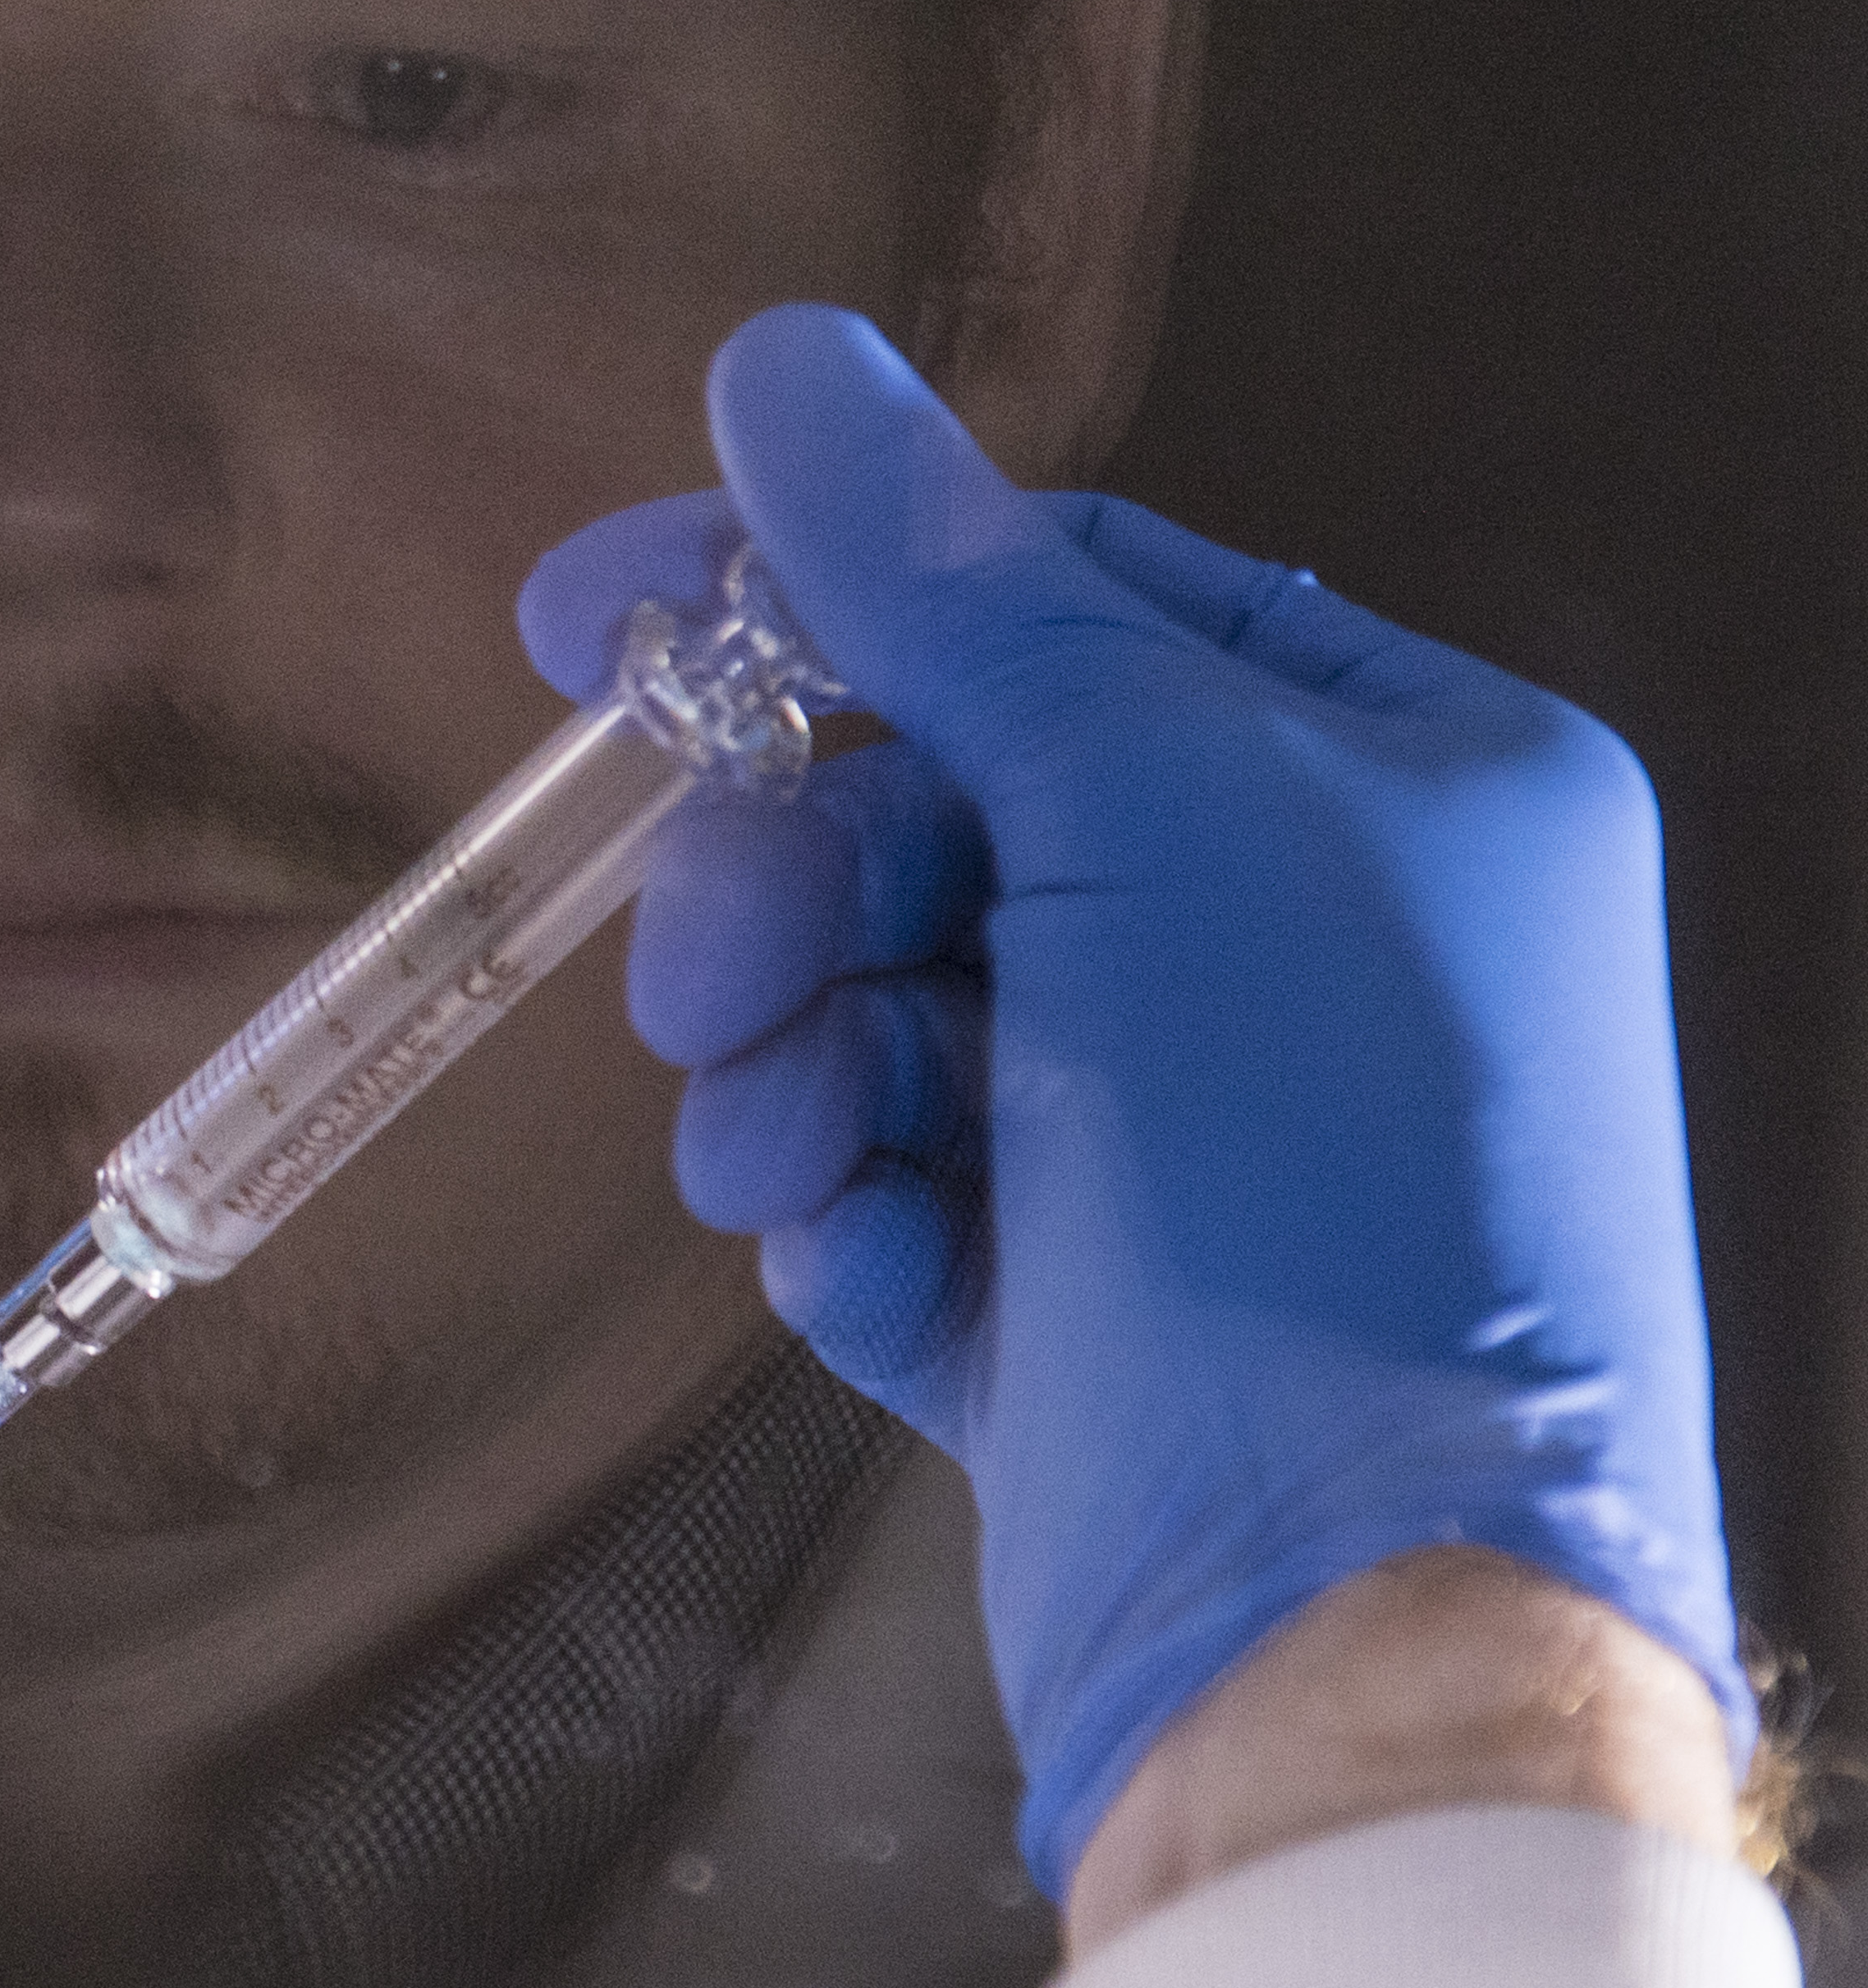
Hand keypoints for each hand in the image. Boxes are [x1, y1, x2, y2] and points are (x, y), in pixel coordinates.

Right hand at [519, 304, 1748, 1892]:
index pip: (1064, 598)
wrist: (1358, 1623)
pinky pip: (885, 1186)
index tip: (585, 622)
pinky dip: (840, 1214)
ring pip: (882, 1004)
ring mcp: (1195, 1135)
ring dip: (792, 1067)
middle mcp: (1314, 940)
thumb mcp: (1151, 811)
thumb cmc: (1332, 1197)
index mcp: (1403, 780)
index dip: (815, 594)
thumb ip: (949, 588)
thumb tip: (790, 364)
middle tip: (702, 968)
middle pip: (941, 807)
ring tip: (796, 1162)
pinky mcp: (1084, 1305)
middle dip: (788, 884)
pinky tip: (867, 1269)